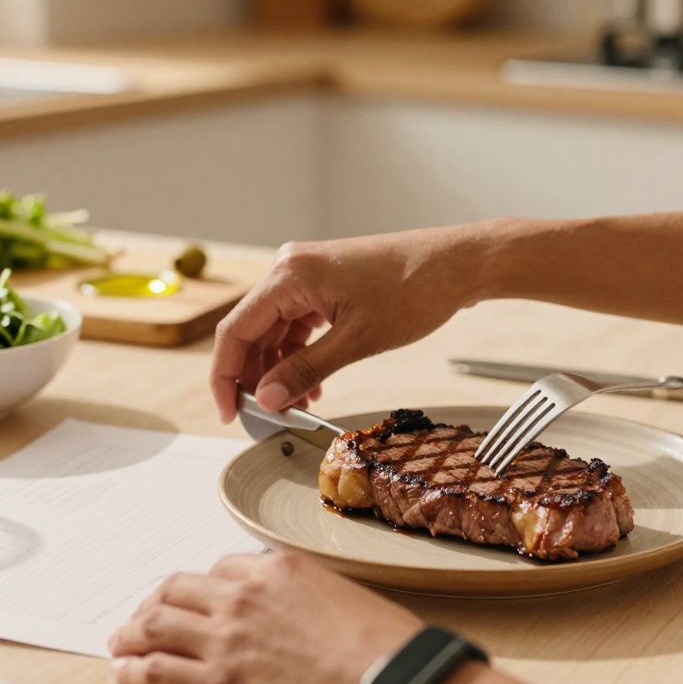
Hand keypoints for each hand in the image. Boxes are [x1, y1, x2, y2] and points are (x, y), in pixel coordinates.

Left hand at [109, 551, 423, 683]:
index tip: (195, 597)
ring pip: (157, 625)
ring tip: (122, 642)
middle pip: (178, 590)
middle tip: (143, 616)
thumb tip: (289, 614)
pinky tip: (124, 672)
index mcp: (278, 569)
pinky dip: (133, 670)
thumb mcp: (343, 598)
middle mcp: (243, 596)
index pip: (223, 568)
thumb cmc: (382, 649)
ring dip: (133, 633)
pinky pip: (156, 671)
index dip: (202, 586)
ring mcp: (224, 640)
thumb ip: (304, 597)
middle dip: (155, 603)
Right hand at [211, 221, 503, 422]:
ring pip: (276, 331)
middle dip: (256, 377)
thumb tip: (268, 399)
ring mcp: (308, 275)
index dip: (226, 377)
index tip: (230, 413)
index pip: (236, 330)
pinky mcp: (325, 284)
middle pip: (252, 331)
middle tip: (266, 418)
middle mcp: (291, 269)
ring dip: (281, 370)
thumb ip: (306, 370)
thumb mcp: (357, 340)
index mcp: (290, 274)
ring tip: (297, 405)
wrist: (456, 265)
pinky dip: (300, 355)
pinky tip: (313, 384)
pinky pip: (298, 325)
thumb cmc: (414, 291)